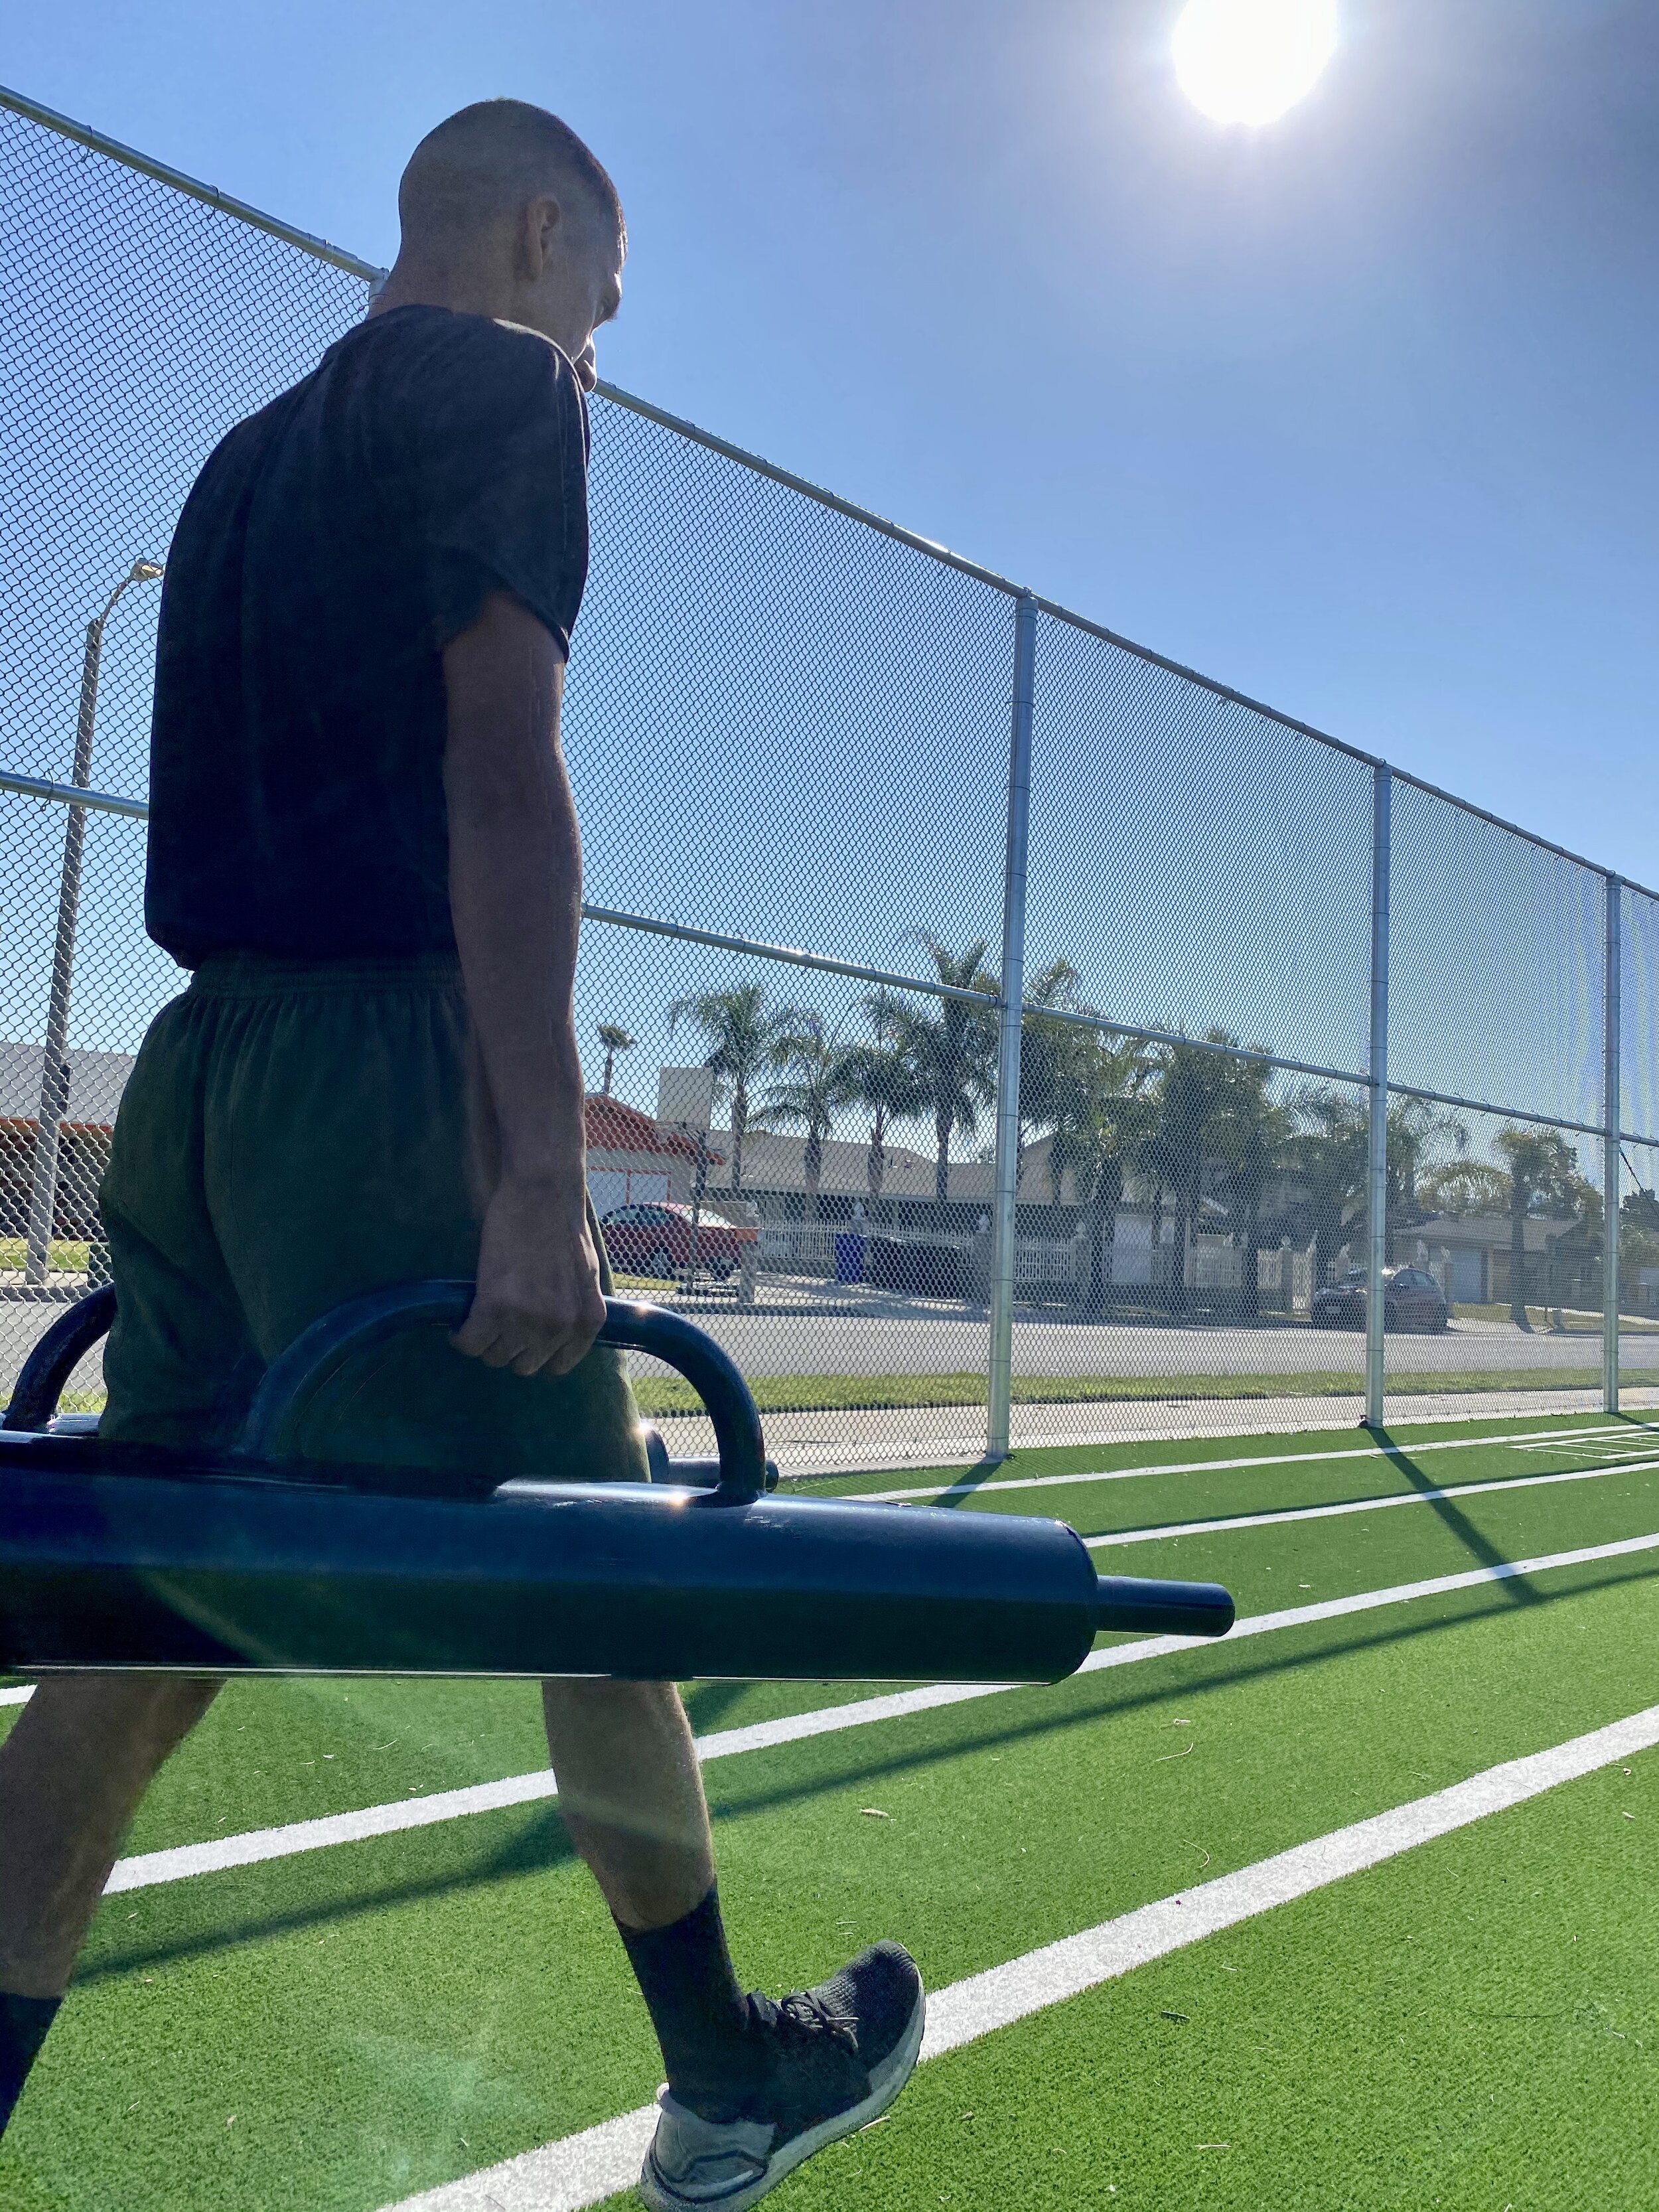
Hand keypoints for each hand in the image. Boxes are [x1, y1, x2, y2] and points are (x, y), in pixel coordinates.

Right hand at [452, 1172, 606, 1376]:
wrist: (542, 1195)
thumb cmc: (562, 1228)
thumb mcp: (586, 1279)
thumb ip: (574, 1312)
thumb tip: (554, 1336)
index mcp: (588, 1322)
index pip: (557, 1367)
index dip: (534, 1354)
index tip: (520, 1341)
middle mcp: (562, 1327)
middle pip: (523, 1365)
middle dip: (507, 1347)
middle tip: (495, 1325)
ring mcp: (530, 1320)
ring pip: (494, 1356)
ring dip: (484, 1341)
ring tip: (479, 1319)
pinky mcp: (496, 1307)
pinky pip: (470, 1342)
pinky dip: (460, 1337)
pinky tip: (459, 1324)